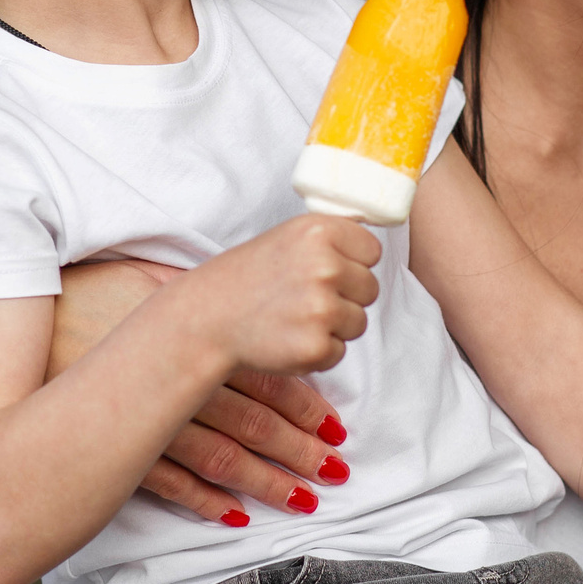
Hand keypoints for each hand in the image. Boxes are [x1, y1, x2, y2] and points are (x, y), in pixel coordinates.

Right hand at [48, 259, 357, 526]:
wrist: (24, 333)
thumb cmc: (88, 297)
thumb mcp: (146, 280)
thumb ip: (196, 292)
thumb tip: (245, 288)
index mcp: (194, 341)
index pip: (263, 377)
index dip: (304, 404)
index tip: (337, 425)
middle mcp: (179, 385)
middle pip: (253, 422)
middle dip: (300, 448)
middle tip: (338, 467)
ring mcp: (150, 423)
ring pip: (222, 459)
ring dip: (267, 481)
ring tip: (305, 499)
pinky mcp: (121, 450)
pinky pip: (170, 484)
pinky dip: (204, 501)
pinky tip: (234, 515)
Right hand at [165, 213, 378, 379]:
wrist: (207, 317)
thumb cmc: (249, 277)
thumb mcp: (289, 237)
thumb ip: (332, 238)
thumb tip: (375, 238)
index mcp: (320, 231)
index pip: (372, 251)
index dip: (352, 263)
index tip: (326, 270)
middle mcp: (324, 266)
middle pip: (370, 289)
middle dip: (345, 297)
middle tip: (305, 297)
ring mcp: (321, 309)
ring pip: (358, 323)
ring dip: (332, 327)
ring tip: (294, 317)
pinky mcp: (316, 347)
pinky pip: (339, 352)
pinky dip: (317, 352)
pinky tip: (288, 337)